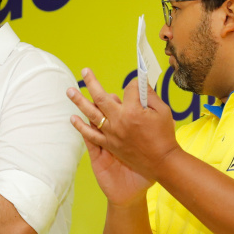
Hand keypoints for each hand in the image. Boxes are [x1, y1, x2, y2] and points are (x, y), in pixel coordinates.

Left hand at [68, 69, 178, 202]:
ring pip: (91, 114)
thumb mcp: (163, 111)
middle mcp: (118, 120)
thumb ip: (150, 95)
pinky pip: (91, 135)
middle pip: (101, 97)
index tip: (139, 85)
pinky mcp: (109, 144)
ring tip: (69, 91)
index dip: (135, 85)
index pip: (129, 89)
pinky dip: (81, 127)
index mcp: (133, 111)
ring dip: (79, 101)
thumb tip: (140, 82)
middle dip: (91, 82)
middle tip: (84, 71)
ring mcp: (111, 133)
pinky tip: (73, 118)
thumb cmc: (164, 136)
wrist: (162, 162)